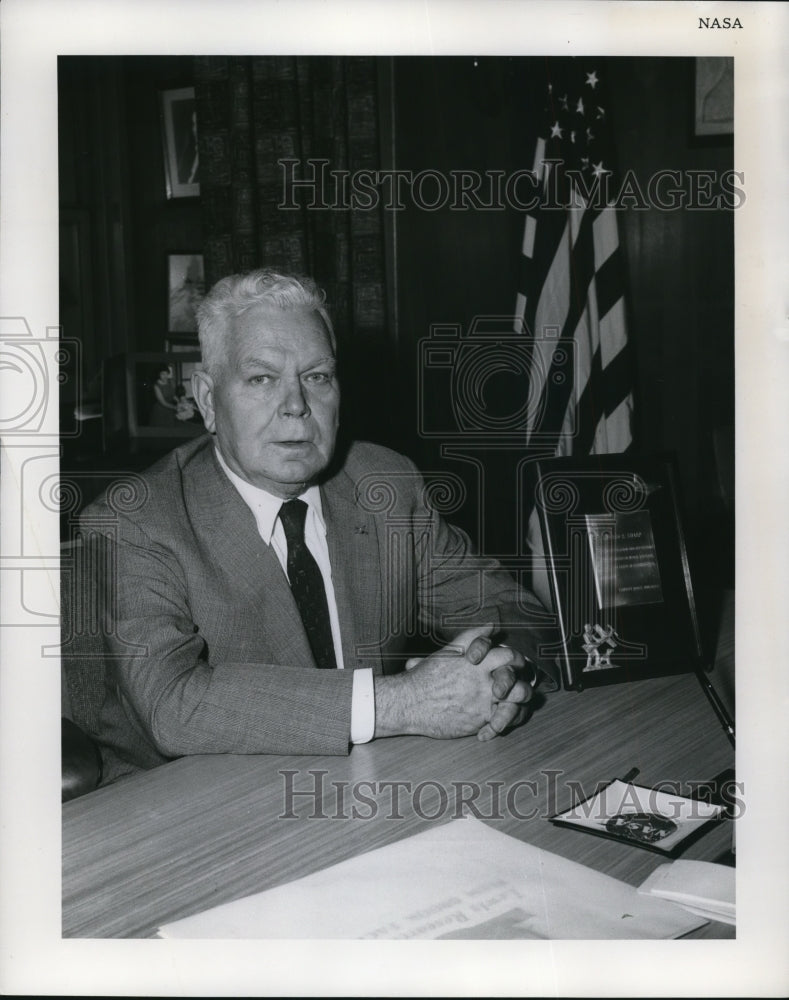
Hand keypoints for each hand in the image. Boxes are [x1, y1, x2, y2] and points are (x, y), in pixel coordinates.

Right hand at [375, 625, 530, 739]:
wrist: (410, 702)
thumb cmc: (427, 675)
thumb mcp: (449, 651)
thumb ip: (473, 636)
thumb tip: (492, 624)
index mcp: (477, 661)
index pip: (509, 655)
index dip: (516, 659)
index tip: (514, 665)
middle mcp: (483, 679)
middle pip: (516, 678)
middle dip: (522, 681)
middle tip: (518, 687)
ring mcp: (483, 700)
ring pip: (517, 700)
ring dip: (519, 702)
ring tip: (511, 706)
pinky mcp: (479, 719)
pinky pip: (503, 721)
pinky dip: (503, 723)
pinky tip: (494, 724)